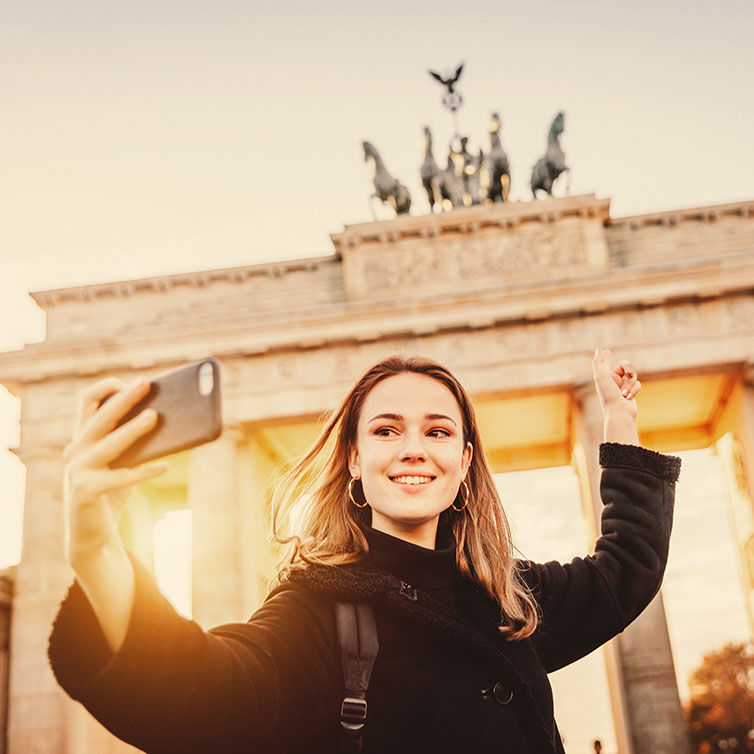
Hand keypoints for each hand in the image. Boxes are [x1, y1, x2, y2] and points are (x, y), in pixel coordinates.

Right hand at [64, 376, 168, 568]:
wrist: (91, 536)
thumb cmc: (111, 492)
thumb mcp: (123, 463)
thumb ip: (137, 443)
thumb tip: (170, 420)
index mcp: (83, 438)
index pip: (86, 402)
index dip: (107, 389)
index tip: (130, 382)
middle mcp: (75, 451)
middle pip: (100, 417)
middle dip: (124, 398)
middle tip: (146, 383)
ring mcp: (77, 472)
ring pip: (108, 444)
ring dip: (133, 429)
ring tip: (155, 416)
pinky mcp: (85, 492)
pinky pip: (119, 478)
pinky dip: (144, 472)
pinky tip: (165, 467)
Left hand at [592, 348, 640, 422]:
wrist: (619, 412)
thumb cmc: (609, 395)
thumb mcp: (601, 377)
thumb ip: (598, 363)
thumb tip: (599, 350)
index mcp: (604, 376)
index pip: (604, 363)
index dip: (605, 357)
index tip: (606, 352)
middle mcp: (613, 380)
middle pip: (626, 365)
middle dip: (629, 368)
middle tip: (629, 371)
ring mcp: (623, 386)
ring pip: (633, 375)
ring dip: (630, 383)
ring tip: (624, 393)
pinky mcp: (631, 392)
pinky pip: (638, 384)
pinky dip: (634, 390)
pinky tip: (628, 398)